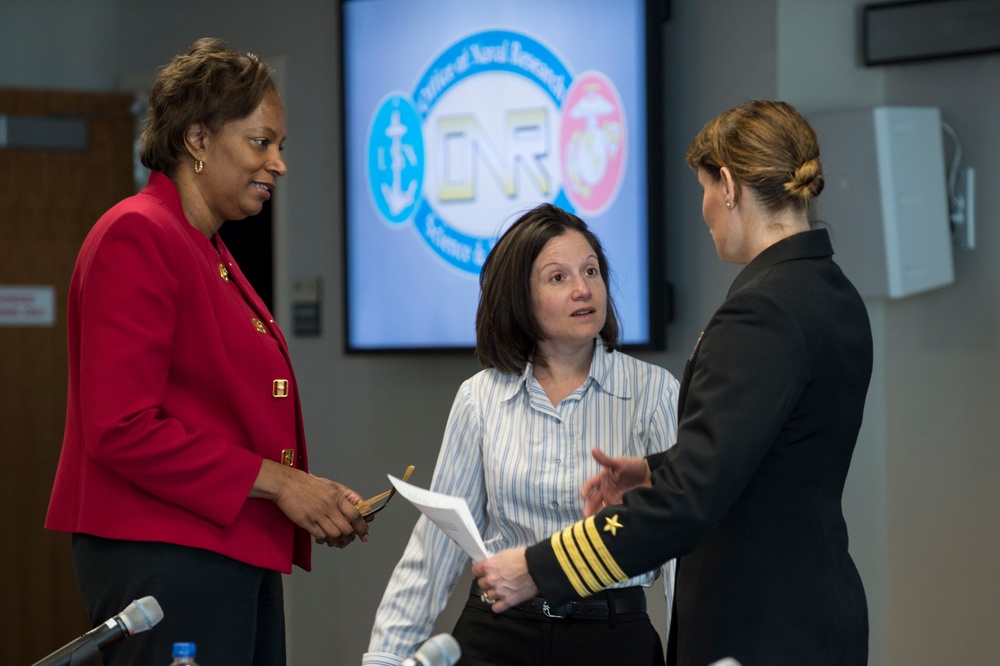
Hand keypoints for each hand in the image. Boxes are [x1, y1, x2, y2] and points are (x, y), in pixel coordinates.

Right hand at [250, 460, 369, 547]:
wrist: (287, 483)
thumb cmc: (308, 484)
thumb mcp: (331, 485)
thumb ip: (345, 496)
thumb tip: (358, 507)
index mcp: (338, 497)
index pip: (356, 515)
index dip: (363, 527)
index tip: (365, 534)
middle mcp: (330, 507)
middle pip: (347, 529)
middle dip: (350, 538)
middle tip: (349, 541)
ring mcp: (318, 515)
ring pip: (335, 535)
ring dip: (337, 541)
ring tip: (336, 542)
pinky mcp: (307, 522)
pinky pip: (321, 537)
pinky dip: (324, 541)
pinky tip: (323, 539)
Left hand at [471, 547, 536, 612]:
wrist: (537, 567)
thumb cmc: (524, 558)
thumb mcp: (505, 554)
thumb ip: (495, 562)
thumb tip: (492, 566)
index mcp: (489, 566)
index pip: (475, 571)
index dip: (479, 571)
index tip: (482, 572)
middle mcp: (491, 580)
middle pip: (481, 584)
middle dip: (487, 582)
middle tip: (494, 580)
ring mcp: (499, 592)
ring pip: (488, 596)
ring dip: (493, 593)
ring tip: (500, 590)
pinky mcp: (507, 601)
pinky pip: (495, 608)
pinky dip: (498, 605)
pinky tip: (501, 601)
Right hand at [581, 447, 650, 516]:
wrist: (651, 476)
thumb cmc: (634, 466)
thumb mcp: (620, 463)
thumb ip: (606, 460)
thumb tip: (593, 449)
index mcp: (603, 478)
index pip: (591, 484)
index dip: (586, 489)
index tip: (584, 495)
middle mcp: (605, 490)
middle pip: (594, 499)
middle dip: (589, 507)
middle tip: (586, 515)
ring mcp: (612, 499)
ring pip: (601, 508)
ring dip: (597, 515)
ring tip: (595, 523)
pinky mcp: (621, 506)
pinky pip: (613, 513)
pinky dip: (609, 518)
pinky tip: (607, 524)